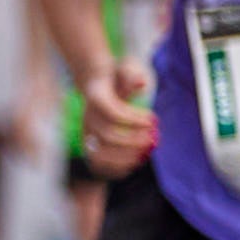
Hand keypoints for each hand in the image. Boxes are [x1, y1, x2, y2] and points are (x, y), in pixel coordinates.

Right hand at [78, 55, 157, 177]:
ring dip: (126, 155)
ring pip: (102, 152)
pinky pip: (99, 163)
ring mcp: (86, 133)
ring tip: (146, 151)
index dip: (134, 119)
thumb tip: (141, 83)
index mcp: (95, 99)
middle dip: (134, 139)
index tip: (153, 119)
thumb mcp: (123, 72)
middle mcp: (87, 118)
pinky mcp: (89, 145)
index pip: (115, 113)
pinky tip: (135, 160)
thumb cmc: (115, 79)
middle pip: (108, 135)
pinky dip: (117, 166)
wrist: (95, 87)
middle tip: (153, 138)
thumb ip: (131, 77)